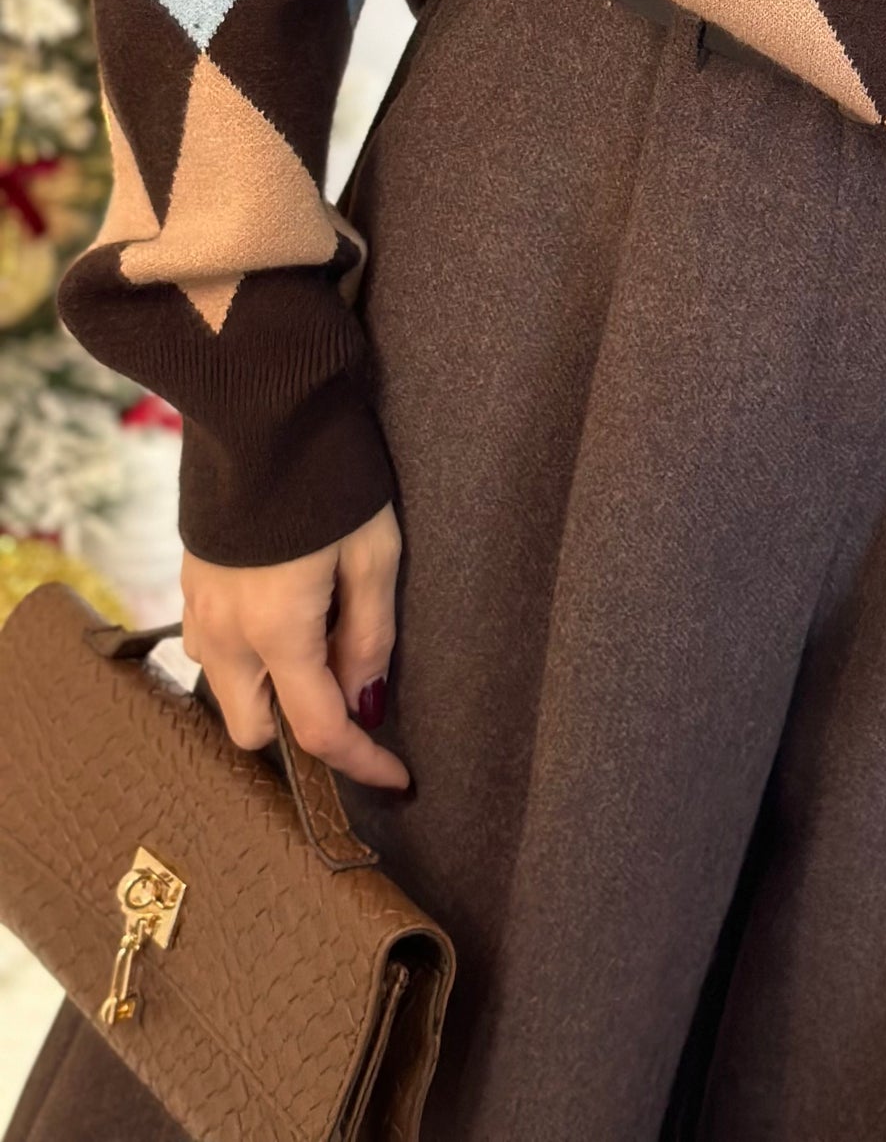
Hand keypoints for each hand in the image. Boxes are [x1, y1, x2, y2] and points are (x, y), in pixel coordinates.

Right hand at [181, 500, 408, 789]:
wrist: (258, 406)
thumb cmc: (329, 474)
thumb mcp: (375, 551)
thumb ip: (371, 634)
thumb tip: (366, 700)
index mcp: (277, 632)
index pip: (317, 730)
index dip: (361, 762)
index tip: (398, 777)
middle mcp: (225, 634)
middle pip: (255, 729)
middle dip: (300, 730)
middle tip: (351, 686)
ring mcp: (198, 608)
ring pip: (228, 690)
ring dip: (271, 690)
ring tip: (324, 635)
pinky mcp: (190, 581)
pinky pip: (215, 648)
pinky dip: (250, 654)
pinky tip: (288, 608)